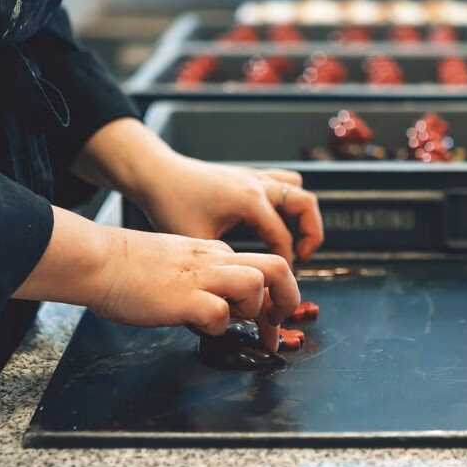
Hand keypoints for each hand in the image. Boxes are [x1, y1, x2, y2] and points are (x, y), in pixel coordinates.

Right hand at [14, 208, 298, 350]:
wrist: (99, 261)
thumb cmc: (131, 266)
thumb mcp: (181, 263)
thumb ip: (207, 277)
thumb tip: (226, 306)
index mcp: (215, 252)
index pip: (263, 268)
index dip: (275, 297)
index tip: (272, 321)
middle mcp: (215, 260)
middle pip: (276, 267)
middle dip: (288, 299)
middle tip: (277, 324)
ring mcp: (201, 277)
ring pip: (256, 284)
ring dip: (251, 309)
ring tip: (228, 319)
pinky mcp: (184, 297)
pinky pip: (219, 314)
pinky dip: (215, 326)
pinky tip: (197, 325)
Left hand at [139, 155, 322, 266]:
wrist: (156, 174)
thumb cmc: (171, 204)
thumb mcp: (196, 240)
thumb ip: (223, 265)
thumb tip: (237, 292)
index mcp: (249, 201)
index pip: (283, 238)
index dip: (284, 265)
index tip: (276, 282)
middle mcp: (257, 184)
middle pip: (305, 205)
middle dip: (311, 234)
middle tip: (301, 258)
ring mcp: (254, 176)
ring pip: (297, 188)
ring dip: (302, 214)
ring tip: (294, 238)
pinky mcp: (246, 174)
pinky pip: (281, 181)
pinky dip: (287, 199)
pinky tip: (274, 218)